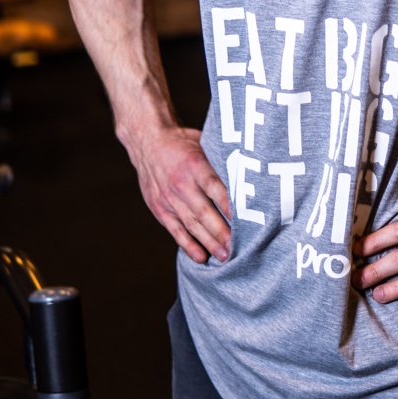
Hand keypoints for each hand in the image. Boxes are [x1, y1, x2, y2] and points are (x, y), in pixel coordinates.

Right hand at [130, 125, 231, 264]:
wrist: (148, 142)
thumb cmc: (184, 142)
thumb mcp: (203, 142)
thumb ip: (220, 160)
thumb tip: (250, 170)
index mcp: (194, 164)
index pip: (213, 187)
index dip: (228, 204)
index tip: (244, 219)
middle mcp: (180, 183)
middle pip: (203, 211)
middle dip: (221, 232)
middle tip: (237, 248)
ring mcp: (168, 198)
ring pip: (191, 224)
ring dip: (208, 242)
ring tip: (224, 256)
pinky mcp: (159, 209)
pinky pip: (175, 230)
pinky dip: (187, 244)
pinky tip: (200, 256)